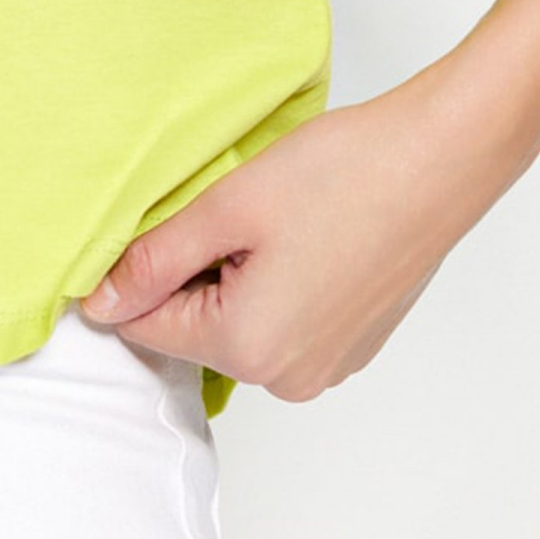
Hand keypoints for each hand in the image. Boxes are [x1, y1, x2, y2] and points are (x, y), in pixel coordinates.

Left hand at [77, 57, 528, 402]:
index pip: (146, 325)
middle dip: (196, 271)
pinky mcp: (353, 345)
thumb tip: (99, 305)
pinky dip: (279, 283)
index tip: (171, 217)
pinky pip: (286, 322)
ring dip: (238, 276)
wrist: (440, 160)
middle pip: (196, 329)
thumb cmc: (341, 174)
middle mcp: (288, 379)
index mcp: (248, 349)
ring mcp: (327, 366)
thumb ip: (155, 261)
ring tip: (274, 217)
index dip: (142, 267)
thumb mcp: (228, 207)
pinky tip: (306, 233)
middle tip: (233, 209)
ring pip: (242, 324)